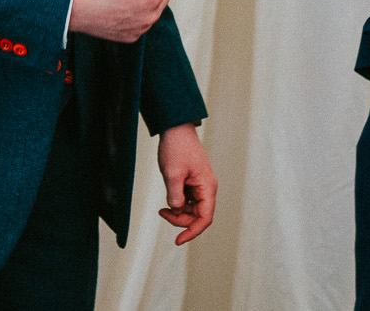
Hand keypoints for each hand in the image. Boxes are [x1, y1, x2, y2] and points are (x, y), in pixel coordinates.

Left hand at [156, 123, 215, 245]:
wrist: (175, 129)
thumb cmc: (177, 148)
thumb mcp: (172, 173)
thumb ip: (175, 195)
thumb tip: (177, 210)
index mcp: (207, 187)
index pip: (205, 218)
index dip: (192, 232)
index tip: (177, 240)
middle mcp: (206, 189)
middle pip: (197, 216)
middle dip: (180, 220)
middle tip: (162, 213)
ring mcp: (199, 186)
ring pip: (191, 210)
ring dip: (178, 212)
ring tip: (162, 208)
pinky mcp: (191, 183)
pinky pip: (186, 201)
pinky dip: (176, 204)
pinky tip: (166, 201)